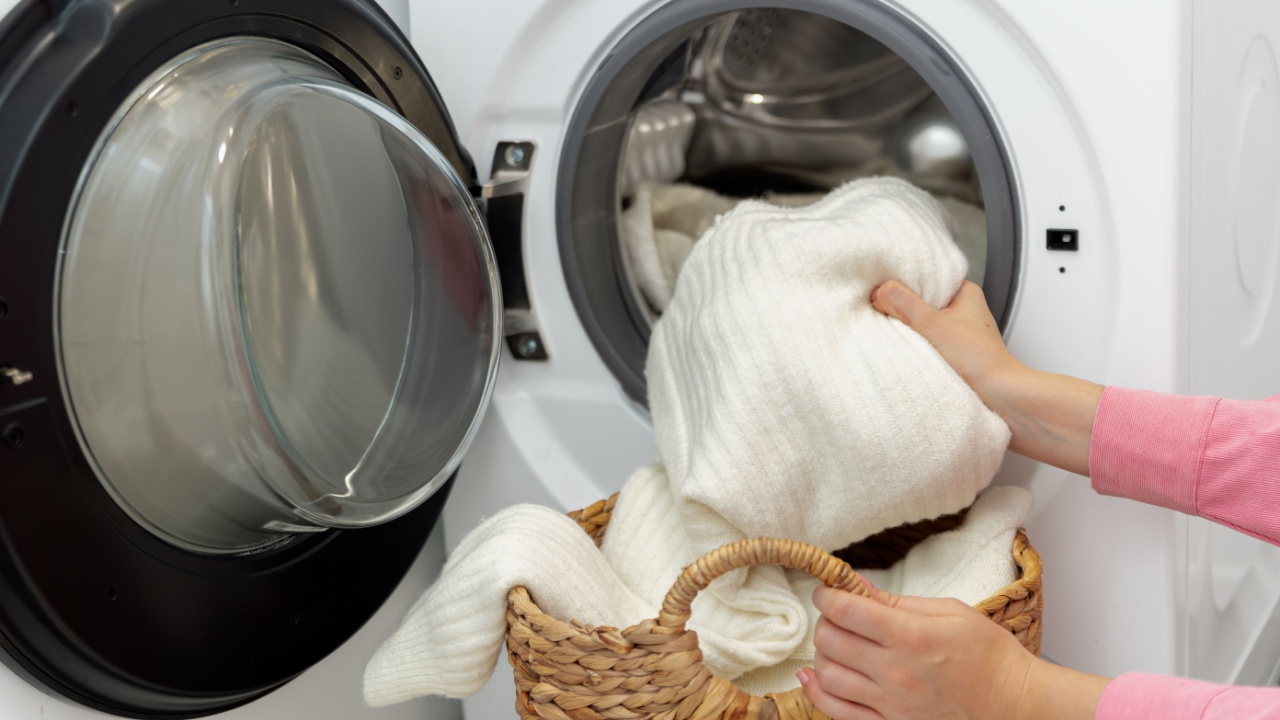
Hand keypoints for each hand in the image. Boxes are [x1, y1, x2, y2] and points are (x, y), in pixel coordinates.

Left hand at [798, 580, 1108, 719]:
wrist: (1016, 706)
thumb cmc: (990, 655)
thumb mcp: (950, 612)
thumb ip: (896, 602)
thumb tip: (856, 584)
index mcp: (912, 636)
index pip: (846, 610)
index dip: (827, 595)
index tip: (828, 590)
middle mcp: (896, 672)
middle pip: (831, 640)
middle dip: (826, 621)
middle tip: (838, 615)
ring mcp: (891, 704)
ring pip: (828, 675)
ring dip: (823, 654)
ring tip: (837, 644)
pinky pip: (837, 711)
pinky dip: (816, 692)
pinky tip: (812, 676)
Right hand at [870, 280, 1024, 410]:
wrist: (999, 395)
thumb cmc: (979, 359)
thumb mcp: (934, 325)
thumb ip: (905, 304)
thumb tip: (882, 289)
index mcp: (963, 292)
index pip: (926, 276)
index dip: (902, 281)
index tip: (881, 290)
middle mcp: (961, 308)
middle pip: (921, 298)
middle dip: (901, 305)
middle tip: (881, 310)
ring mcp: (956, 329)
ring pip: (922, 319)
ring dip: (906, 325)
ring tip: (890, 328)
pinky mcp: (952, 349)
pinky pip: (925, 338)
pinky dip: (914, 341)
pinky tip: (902, 346)